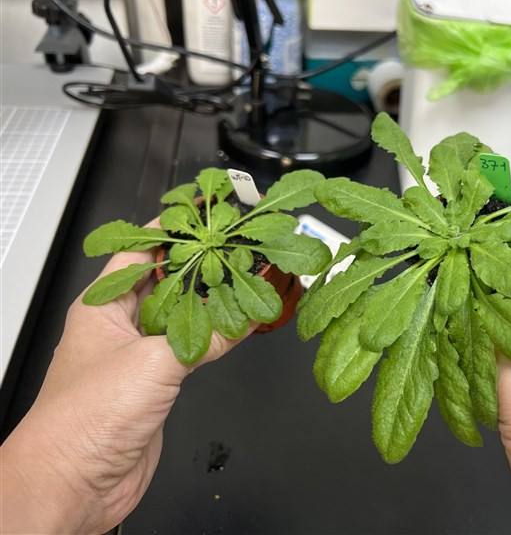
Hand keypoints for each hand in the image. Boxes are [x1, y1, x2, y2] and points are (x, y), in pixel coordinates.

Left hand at [1, 243, 253, 532]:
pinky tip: (240, 328)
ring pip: (183, 315)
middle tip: (237, 250)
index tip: (206, 218)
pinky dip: (217, 337)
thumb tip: (244, 316)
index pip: (141, 250)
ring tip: (247, 282)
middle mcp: (120, 324)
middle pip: (167, 281)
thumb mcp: (152, 362)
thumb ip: (205, 335)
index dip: (173, 231)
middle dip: (202, 266)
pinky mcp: (157, 382)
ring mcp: (139, 354)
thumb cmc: (83, 421)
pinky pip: (192, 348)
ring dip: (212, 303)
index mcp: (103, 305)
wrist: (74, 483)